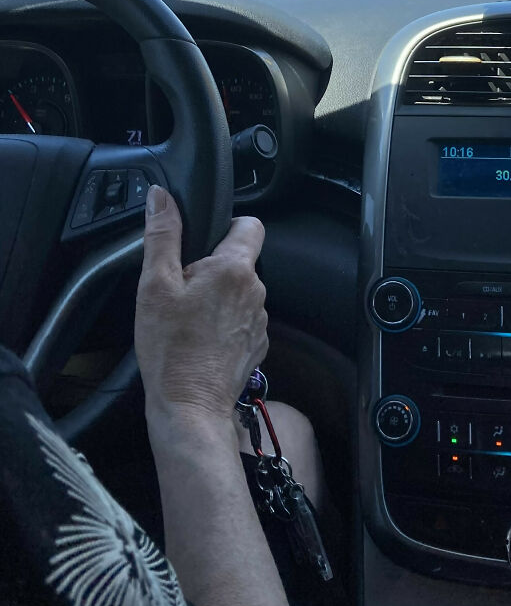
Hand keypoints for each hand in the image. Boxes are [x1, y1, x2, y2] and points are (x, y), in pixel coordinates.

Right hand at [135, 185, 267, 423]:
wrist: (190, 408)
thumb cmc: (170, 348)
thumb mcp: (155, 285)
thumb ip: (162, 235)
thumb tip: (161, 197)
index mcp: (235, 268)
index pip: (250, 224)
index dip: (228, 225)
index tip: (203, 241)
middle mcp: (256, 291)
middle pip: (240, 261)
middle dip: (213, 267)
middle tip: (182, 288)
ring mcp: (260, 320)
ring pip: (240, 292)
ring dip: (219, 297)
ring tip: (188, 318)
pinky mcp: (257, 345)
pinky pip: (242, 320)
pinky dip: (224, 324)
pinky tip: (200, 339)